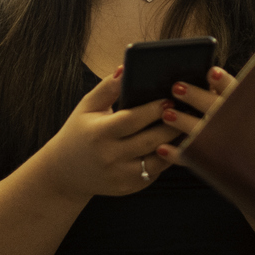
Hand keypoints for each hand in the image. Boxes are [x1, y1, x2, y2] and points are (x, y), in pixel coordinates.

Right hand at [28, 68, 181, 200]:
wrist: (65, 173)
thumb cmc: (79, 132)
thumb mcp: (87, 107)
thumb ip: (107, 88)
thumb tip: (125, 67)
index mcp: (99, 133)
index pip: (131, 120)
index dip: (153, 109)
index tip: (170, 99)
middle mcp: (110, 157)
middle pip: (150, 140)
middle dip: (172, 125)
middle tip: (189, 111)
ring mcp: (120, 175)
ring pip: (157, 160)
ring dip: (176, 144)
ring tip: (189, 127)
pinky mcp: (128, 188)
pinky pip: (155, 172)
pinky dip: (167, 158)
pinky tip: (177, 144)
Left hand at [152, 66, 235, 161]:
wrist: (253, 161)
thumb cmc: (242, 122)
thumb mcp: (238, 103)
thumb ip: (224, 90)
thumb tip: (209, 74)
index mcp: (241, 104)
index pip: (233, 90)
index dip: (224, 82)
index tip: (211, 72)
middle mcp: (235, 123)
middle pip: (217, 108)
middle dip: (197, 98)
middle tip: (176, 88)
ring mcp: (225, 143)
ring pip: (205, 133)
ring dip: (185, 124)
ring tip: (167, 115)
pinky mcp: (213, 160)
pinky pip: (195, 159)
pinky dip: (177, 155)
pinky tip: (161, 149)